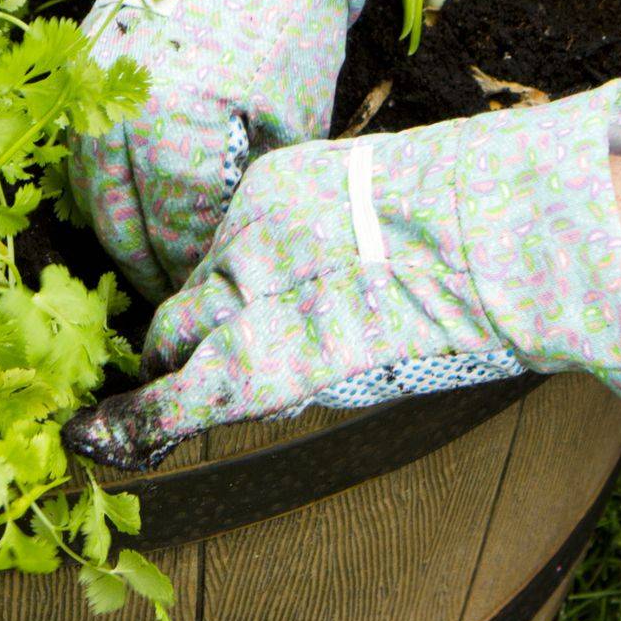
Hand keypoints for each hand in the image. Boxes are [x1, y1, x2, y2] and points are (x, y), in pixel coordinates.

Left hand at [66, 80, 620, 470]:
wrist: (512, 234)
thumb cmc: (479, 211)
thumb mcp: (382, 202)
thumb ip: (333, 236)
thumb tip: (332, 276)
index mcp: (273, 185)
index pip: (214, 248)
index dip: (212, 290)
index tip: (201, 318)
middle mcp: (248, 230)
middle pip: (189, 294)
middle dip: (180, 335)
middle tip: (164, 369)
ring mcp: (258, 286)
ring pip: (188, 338)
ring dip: (176, 377)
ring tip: (136, 414)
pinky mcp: (277, 347)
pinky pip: (198, 387)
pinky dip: (151, 412)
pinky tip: (109, 435)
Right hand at [72, 0, 426, 302]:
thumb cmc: (284, 16)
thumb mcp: (289, 116)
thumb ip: (248, 187)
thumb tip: (228, 244)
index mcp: (172, 131)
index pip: (172, 236)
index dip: (189, 275)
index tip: (205, 297)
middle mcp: (116, 111)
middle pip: (119, 222)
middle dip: (147, 266)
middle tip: (174, 296)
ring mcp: (90, 84)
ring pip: (88, 186)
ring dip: (117, 228)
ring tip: (151, 259)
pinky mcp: (84, 60)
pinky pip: (79, 144)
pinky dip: (101, 180)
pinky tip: (131, 199)